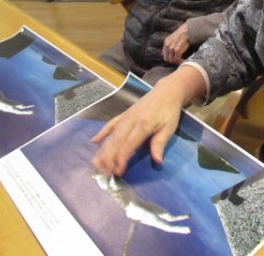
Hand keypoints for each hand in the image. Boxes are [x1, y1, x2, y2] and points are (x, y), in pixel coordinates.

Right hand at [91, 66, 206, 175]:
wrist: (166, 91)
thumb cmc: (169, 111)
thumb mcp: (169, 128)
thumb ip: (160, 144)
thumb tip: (157, 161)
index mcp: (143, 124)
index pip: (129, 144)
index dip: (121, 158)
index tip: (117, 172)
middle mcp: (131, 120)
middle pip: (116, 141)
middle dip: (108, 157)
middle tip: (102, 172)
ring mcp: (126, 116)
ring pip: (111, 134)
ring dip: (103, 149)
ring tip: (95, 162)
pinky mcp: (124, 114)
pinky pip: (111, 124)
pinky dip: (102, 132)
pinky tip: (94, 141)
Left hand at [162, 22, 190, 63]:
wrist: (188, 29)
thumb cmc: (183, 33)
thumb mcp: (174, 38)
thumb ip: (171, 44)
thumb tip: (172, 52)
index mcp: (166, 42)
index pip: (164, 55)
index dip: (169, 58)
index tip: (175, 59)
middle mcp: (167, 45)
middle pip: (167, 59)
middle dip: (173, 62)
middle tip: (179, 62)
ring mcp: (171, 47)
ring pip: (172, 60)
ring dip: (177, 62)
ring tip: (182, 61)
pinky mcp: (177, 50)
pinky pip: (177, 59)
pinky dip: (180, 61)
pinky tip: (184, 60)